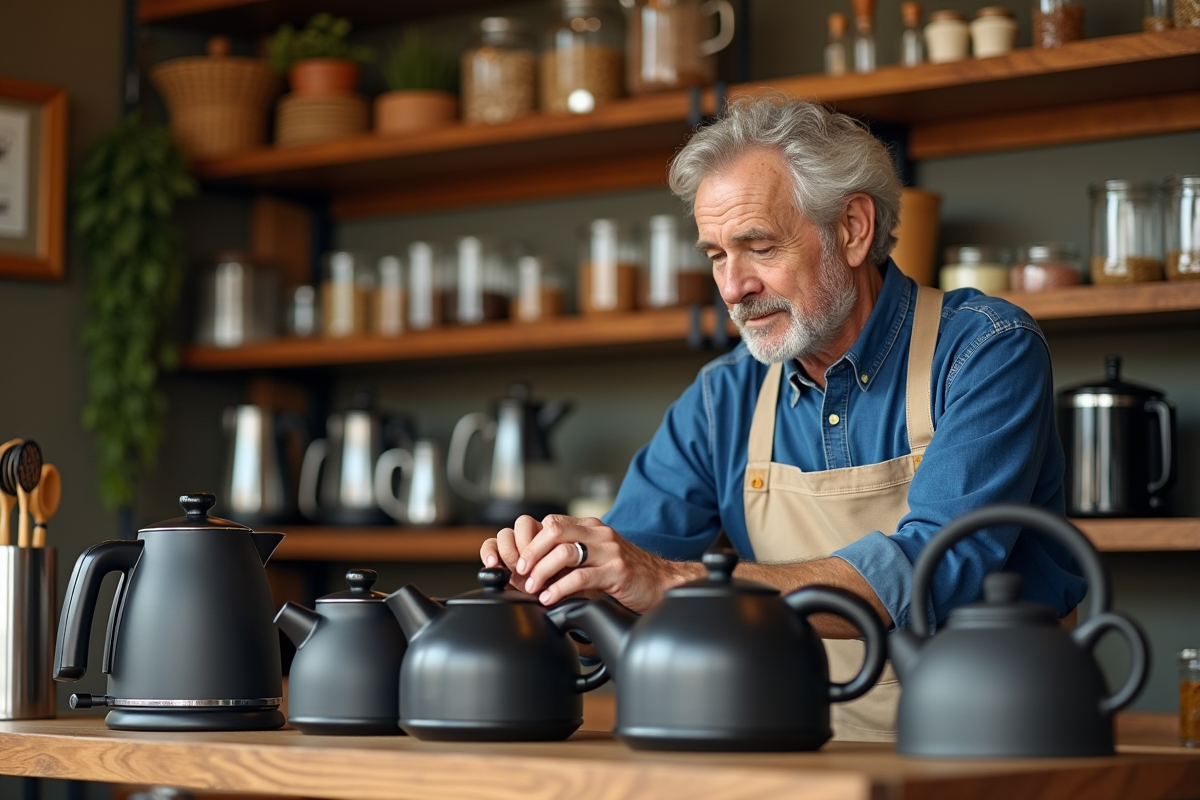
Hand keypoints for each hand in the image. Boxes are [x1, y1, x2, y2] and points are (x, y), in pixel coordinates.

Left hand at [480, 514, 702, 612]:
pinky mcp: (617, 572)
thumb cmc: (629, 573)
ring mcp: (609, 551)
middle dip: (532, 553)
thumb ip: (576, 554)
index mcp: (594, 527)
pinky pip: (581, 577)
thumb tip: (539, 565)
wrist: (662, 583)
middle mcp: (601, 534)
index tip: (522, 562)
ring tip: (534, 588)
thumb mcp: (600, 556)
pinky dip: (560, 589)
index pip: (553, 523)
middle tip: (523, 573)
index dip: (532, 541)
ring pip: (564, 553)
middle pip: (554, 532)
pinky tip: (551, 599)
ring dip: (543, 572)